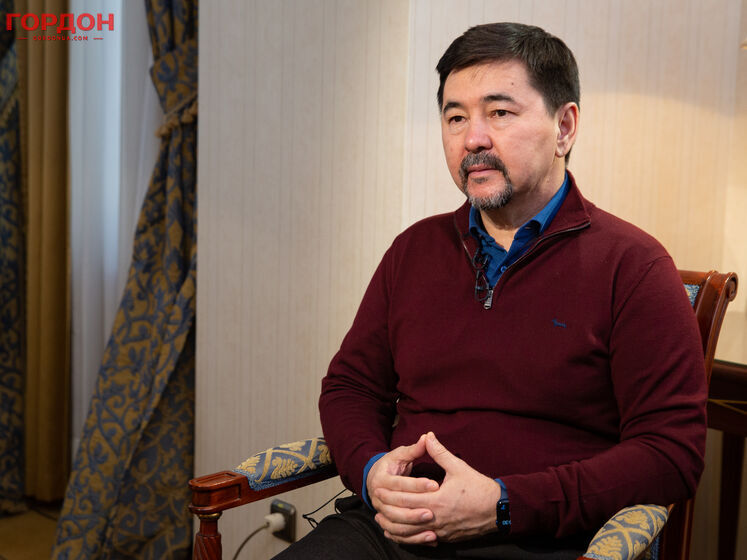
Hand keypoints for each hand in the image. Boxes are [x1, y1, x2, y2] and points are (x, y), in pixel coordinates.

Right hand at [367, 434, 439, 536]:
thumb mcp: (400, 455)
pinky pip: (398, 534)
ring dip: (413, 525)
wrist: (375, 479)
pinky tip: (430, 538)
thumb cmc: (391, 465)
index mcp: (381, 479)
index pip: (400, 483)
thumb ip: (414, 449)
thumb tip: (427, 437)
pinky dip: (413, 538)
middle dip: (415, 507)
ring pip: (395, 522)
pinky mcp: (387, 522)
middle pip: (396, 505)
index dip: (417, 484)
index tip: (435, 485)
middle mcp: (377, 497)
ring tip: (432, 525)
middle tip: (434, 509)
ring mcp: (381, 511)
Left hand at [374, 432, 501, 544]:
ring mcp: (441, 531)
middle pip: (405, 517)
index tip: (379, 488)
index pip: (407, 498)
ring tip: (383, 520)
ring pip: (412, 533)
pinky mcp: (446, 537)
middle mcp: (436, 518)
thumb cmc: (479, 488)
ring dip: (395, 527)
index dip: (391, 494)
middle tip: (376, 502)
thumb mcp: (458, 467)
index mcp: (437, 501)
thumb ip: (439, 453)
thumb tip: (428, 436)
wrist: (499, 509)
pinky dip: (409, 537)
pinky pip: (423, 539)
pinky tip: (402, 533)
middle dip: (389, 509)